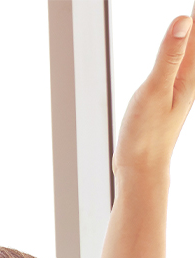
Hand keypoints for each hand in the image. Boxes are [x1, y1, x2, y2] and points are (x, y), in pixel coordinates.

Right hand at [113, 8, 194, 175]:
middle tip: (190, 10)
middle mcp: (188, 77)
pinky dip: (177, 48)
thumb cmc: (147, 134)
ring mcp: (177, 86)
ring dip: (189, 34)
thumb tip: (183, 21)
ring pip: (188, 50)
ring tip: (189, 22)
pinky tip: (175, 47)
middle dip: (193, 23)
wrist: (142, 168)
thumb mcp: (156, 90)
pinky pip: (176, 63)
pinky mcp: (165, 94)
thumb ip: (169, 55)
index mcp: (190, 73)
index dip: (194, 16)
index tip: (192, 5)